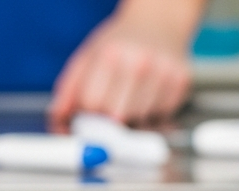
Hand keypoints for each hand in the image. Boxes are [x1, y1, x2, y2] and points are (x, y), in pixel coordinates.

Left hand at [49, 4, 195, 125]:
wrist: (159, 20)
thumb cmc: (119, 43)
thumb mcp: (87, 57)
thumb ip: (68, 91)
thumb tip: (58, 122)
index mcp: (110, 55)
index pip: (92, 105)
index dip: (86, 113)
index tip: (88, 110)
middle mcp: (139, 63)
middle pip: (115, 118)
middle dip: (107, 120)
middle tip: (108, 108)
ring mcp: (163, 73)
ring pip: (138, 122)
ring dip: (130, 119)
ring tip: (129, 96)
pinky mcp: (181, 83)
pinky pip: (160, 117)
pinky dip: (151, 114)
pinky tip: (148, 94)